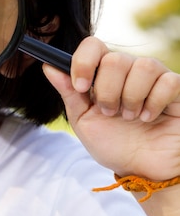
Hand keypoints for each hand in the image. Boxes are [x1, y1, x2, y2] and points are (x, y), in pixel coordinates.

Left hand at [43, 36, 179, 180]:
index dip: (84, 62)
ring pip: (142, 66)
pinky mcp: (176, 89)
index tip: (80, 87)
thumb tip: (49, 66)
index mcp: (102, 73)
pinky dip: (154, 103)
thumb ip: (68, 93)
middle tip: (110, 113)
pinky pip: (167, 81)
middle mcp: (128, 69)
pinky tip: (149, 117)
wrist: (143, 170)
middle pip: (115, 59)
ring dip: (131, 98)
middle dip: (108, 92)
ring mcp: (153, 77)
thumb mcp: (83, 120)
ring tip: (130, 117)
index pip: (92, 45)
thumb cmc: (113, 144)